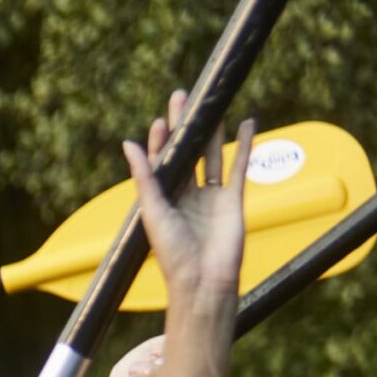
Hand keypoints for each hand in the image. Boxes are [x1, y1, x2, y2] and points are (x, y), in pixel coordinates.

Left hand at [124, 95, 253, 311]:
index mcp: (164, 198)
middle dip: (185, 125)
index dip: (162, 139)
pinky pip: (239, 166)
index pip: (162, 161)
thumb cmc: (172, 252)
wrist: (203, 280)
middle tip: (183, 96)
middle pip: (187, 152)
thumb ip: (144, 176)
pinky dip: (244, 144)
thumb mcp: (153, 210)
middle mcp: (187, 195)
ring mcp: (211, 196)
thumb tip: (129, 144)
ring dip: (213, 130)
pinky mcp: (233, 199)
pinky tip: (247, 123)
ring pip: (213, 155)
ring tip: (213, 103)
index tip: (162, 119)